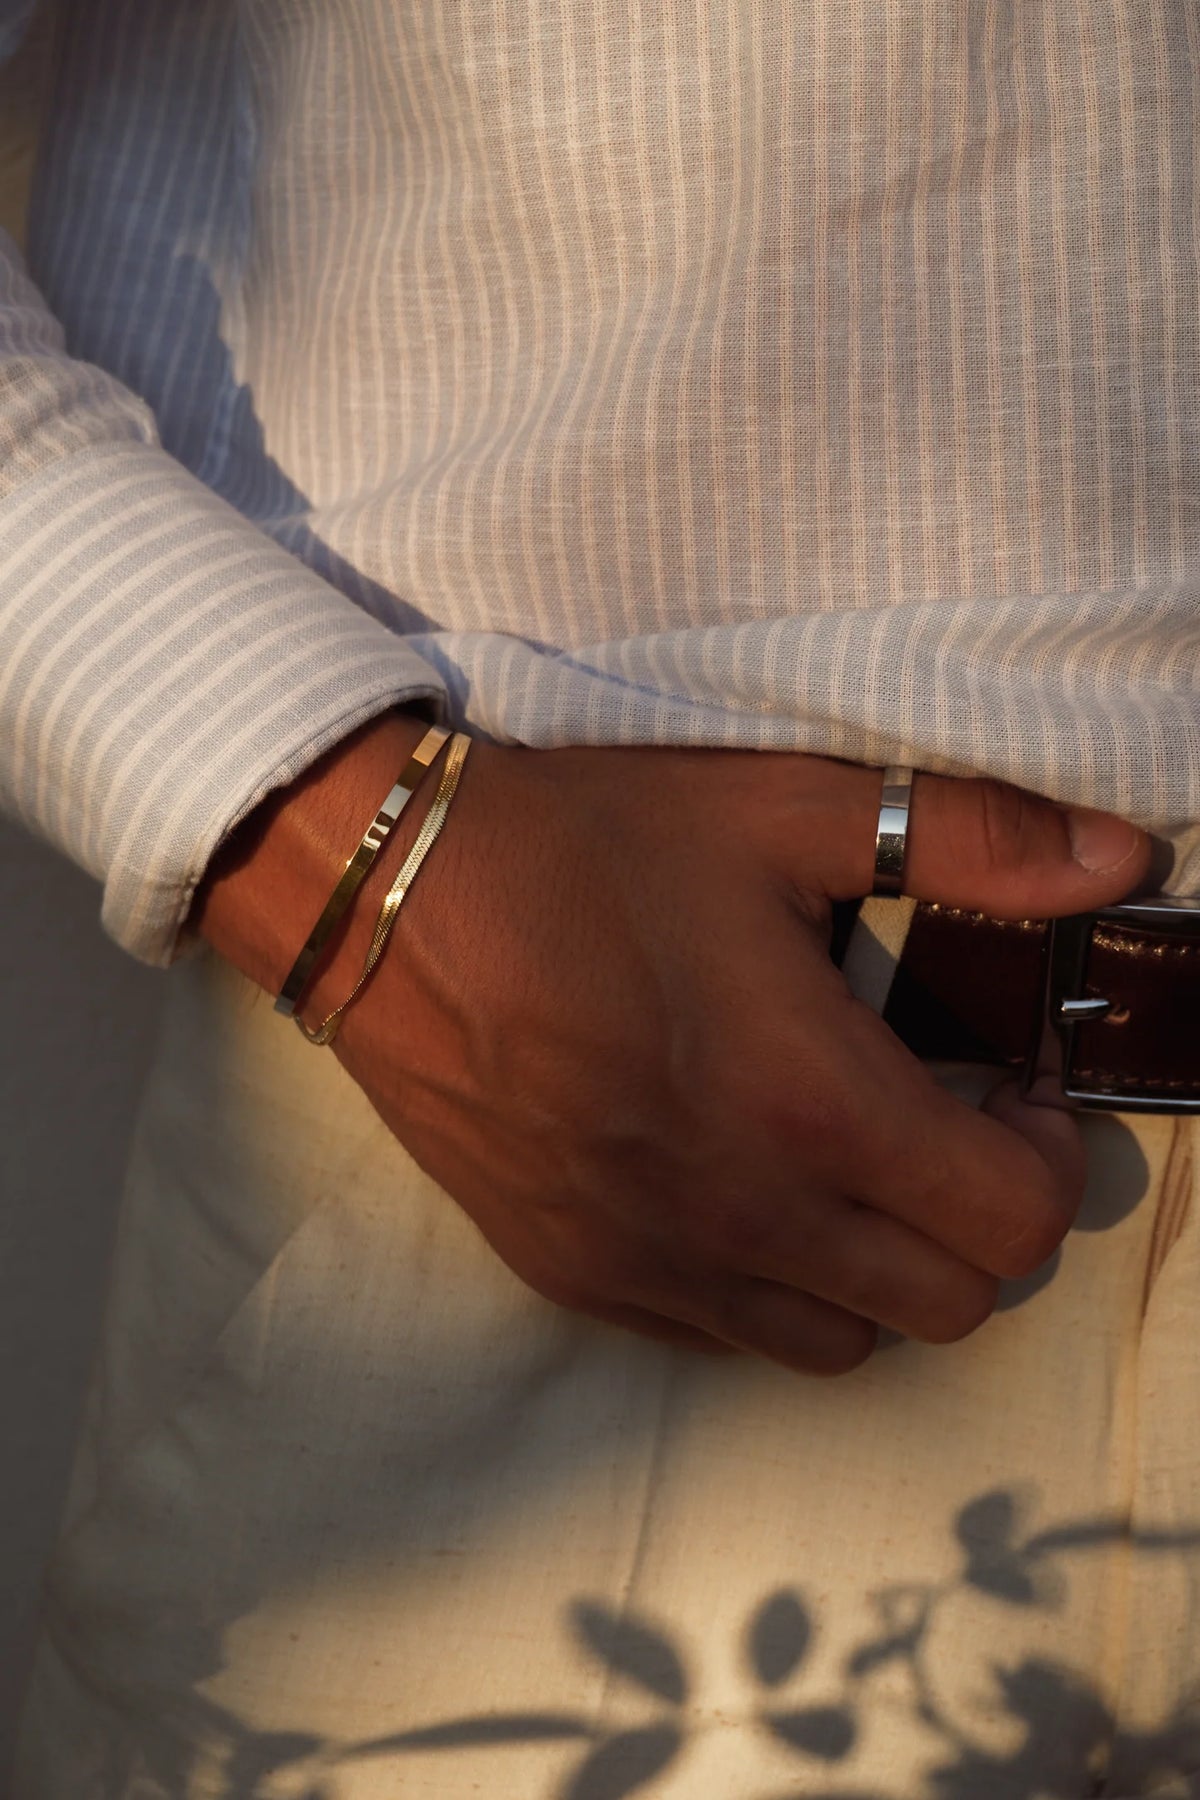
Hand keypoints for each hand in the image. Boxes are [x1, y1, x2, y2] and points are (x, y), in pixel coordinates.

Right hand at [197, 717, 1149, 1372]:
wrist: (378, 893)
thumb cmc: (580, 845)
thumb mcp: (776, 811)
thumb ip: (966, 835)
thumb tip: (1122, 859)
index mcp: (807, 1102)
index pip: (1009, 1220)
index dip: (1046, 1157)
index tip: (1012, 1085)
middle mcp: (739, 1211)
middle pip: (949, 1304)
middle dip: (979, 1219)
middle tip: (940, 1120)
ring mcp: (649, 1259)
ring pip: (843, 1344)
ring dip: (880, 1266)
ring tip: (842, 1160)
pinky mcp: (573, 1272)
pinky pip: (722, 1335)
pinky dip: (770, 1285)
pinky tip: (736, 1181)